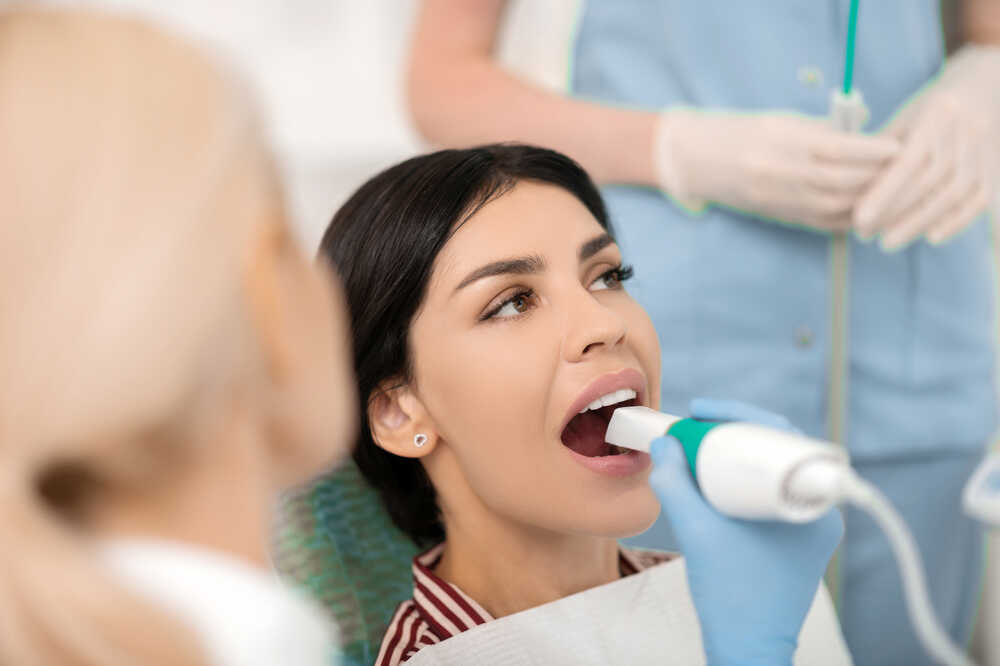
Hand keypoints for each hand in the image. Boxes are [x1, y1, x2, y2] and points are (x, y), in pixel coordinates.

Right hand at [648, 398, 842, 665]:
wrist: (747, 649)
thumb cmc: (731, 597)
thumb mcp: (696, 532)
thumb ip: (674, 484)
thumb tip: (663, 445)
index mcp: (813, 505)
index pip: (780, 436)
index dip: (739, 415)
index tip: (701, 410)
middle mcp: (822, 511)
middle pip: (776, 449)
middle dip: (732, 433)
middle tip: (696, 427)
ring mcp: (811, 527)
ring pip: (772, 470)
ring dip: (736, 455)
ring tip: (699, 449)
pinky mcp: (797, 540)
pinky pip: (771, 493)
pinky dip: (742, 480)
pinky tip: (714, 478)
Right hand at [653, 108, 898, 231]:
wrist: (696, 160)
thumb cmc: (742, 132)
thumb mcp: (782, 122)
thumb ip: (822, 131)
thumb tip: (866, 138)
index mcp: (780, 141)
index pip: (837, 148)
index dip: (872, 150)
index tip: (897, 146)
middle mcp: (779, 173)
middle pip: (841, 181)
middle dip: (878, 177)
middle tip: (905, 170)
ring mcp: (778, 199)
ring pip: (835, 206)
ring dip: (869, 201)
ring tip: (892, 192)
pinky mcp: (778, 216)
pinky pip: (822, 223)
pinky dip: (850, 219)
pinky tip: (867, 212)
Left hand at [855, 45, 999, 249]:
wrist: (988, 87)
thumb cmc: (933, 108)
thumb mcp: (905, 117)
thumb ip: (880, 150)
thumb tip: (847, 185)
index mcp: (937, 114)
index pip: (908, 162)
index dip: (883, 194)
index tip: (859, 219)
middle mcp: (966, 132)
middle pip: (928, 183)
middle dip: (893, 213)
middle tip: (863, 233)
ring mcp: (985, 151)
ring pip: (952, 195)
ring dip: (917, 223)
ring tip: (887, 242)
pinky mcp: (997, 168)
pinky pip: (979, 200)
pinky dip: (955, 222)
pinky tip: (931, 238)